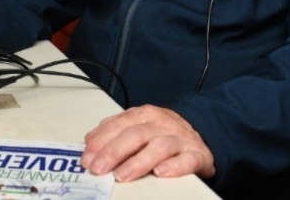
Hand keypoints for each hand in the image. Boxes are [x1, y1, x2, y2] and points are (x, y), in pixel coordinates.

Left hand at [81, 105, 214, 182]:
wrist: (202, 134)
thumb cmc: (164, 132)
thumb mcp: (139, 125)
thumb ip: (115, 131)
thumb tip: (89, 141)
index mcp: (144, 115)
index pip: (118, 125)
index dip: (101, 141)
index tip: (87, 157)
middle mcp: (161, 124)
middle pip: (135, 135)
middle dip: (114, 152)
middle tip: (99, 168)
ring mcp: (180, 138)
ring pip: (159, 146)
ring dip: (138, 161)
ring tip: (122, 175)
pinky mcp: (197, 154)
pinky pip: (187, 160)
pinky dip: (174, 166)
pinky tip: (161, 172)